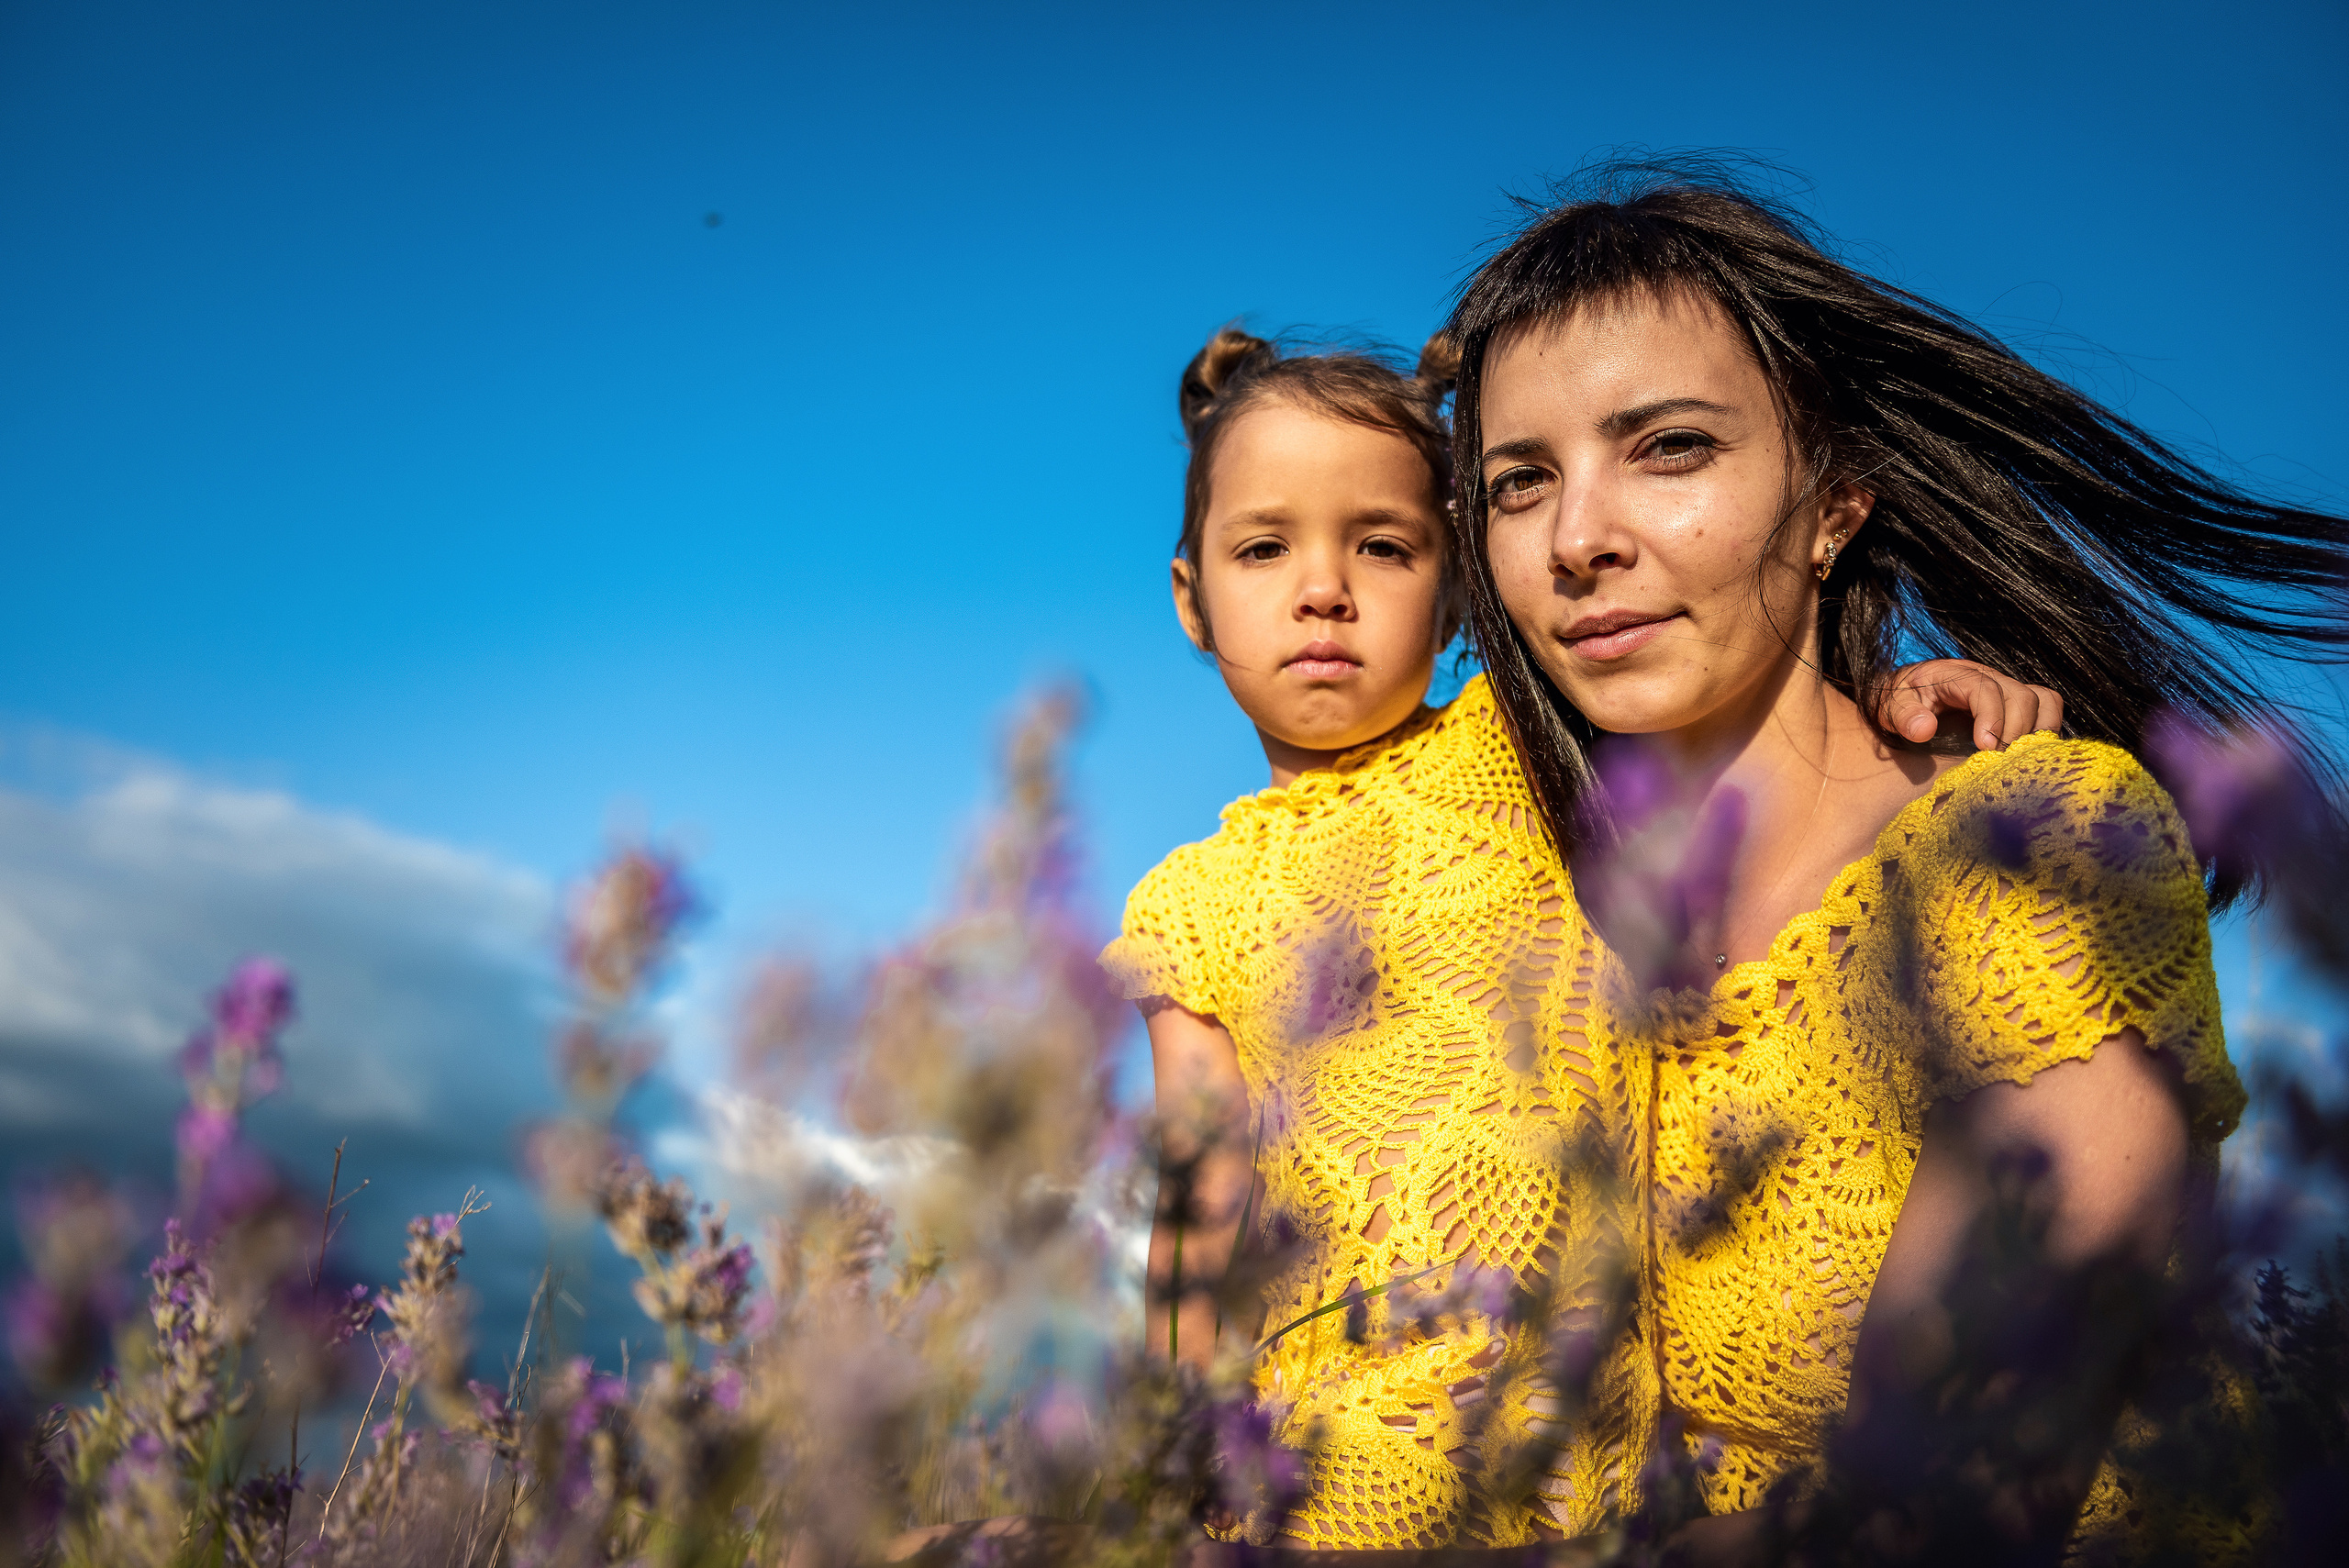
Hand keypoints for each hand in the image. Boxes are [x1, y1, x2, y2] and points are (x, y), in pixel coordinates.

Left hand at [1878, 659, 2062, 751]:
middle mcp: (1986, 677)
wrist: (1905, 693)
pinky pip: (2047, 705)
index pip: (1985, 688)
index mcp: (1954, 674)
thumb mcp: (1890, 706)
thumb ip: (1904, 716)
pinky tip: (2027, 753)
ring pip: (2041, 700)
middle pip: (2020, 696)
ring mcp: (2004, 687)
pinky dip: (2046, 727)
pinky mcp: (2014, 701)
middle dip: (2014, 731)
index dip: (1992, 717)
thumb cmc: (1900, 701)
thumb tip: (1925, 729)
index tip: (1985, 747)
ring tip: (2015, 758)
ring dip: (2035, 731)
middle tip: (1998, 761)